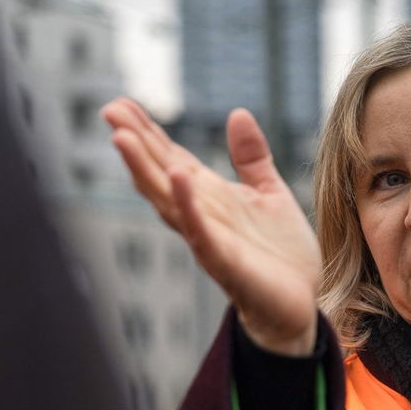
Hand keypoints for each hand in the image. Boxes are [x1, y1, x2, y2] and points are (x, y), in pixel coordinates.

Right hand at [102, 98, 319, 354]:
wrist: (301, 305)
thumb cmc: (281, 255)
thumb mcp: (269, 193)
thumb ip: (251, 157)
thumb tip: (237, 113)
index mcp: (210, 197)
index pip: (171, 159)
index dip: (147, 132)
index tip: (121, 104)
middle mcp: (201, 216)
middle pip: (159, 175)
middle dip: (135, 145)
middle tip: (108, 110)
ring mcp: (209, 240)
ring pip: (168, 202)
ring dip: (145, 170)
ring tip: (122, 138)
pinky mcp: (226, 263)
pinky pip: (201, 232)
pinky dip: (188, 206)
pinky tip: (178, 178)